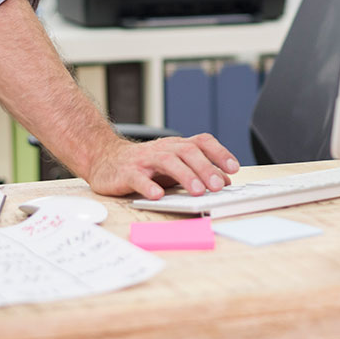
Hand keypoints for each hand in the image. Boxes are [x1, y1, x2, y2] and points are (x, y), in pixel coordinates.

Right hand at [84, 133, 239, 199]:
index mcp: (177, 146)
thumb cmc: (146, 165)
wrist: (106, 159)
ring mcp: (145, 160)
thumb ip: (199, 171)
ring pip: (167, 162)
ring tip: (198, 191)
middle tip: (218, 186)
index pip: (202, 142)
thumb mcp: (175, 167)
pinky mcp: (128, 172)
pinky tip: (158, 196)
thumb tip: (225, 181)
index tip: (234, 168)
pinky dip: (149, 186)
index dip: (220, 153)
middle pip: (188, 152)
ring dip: (185, 176)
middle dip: (205, 168)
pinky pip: (139, 178)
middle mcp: (163, 149)